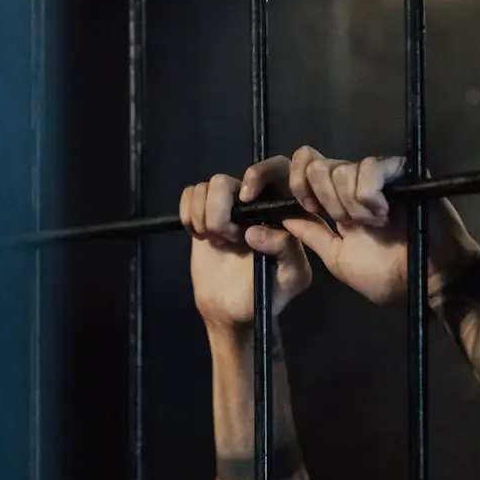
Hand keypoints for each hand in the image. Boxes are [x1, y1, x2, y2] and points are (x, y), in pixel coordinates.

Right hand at [180, 157, 312, 329]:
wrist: (231, 311)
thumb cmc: (266, 295)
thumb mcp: (289, 278)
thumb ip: (285, 251)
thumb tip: (254, 232)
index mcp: (282, 209)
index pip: (277, 168)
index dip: (257, 175)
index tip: (245, 200)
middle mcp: (254, 201)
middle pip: (225, 180)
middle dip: (220, 211)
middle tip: (230, 238)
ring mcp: (227, 205)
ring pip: (204, 187)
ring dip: (205, 218)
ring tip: (219, 242)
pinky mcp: (203, 213)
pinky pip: (189, 195)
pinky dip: (189, 216)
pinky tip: (203, 237)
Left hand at [280, 147, 479, 304]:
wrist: (429, 281)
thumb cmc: (389, 275)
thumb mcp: (339, 258)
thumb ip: (312, 235)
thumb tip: (282, 218)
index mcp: (334, 201)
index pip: (303, 168)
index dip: (296, 183)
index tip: (308, 209)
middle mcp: (352, 183)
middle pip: (316, 166)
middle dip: (326, 201)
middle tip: (349, 224)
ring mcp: (377, 175)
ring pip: (341, 169)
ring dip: (352, 205)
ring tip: (375, 224)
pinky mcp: (400, 170)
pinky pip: (370, 167)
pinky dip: (369, 195)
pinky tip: (384, 213)